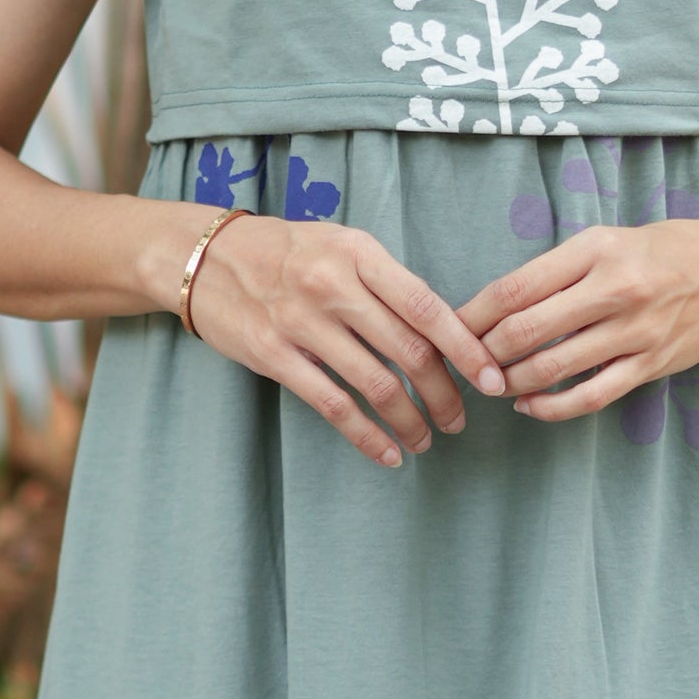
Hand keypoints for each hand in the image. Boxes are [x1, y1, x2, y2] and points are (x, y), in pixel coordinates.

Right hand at [186, 213, 508, 467]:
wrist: (206, 257)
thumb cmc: (287, 252)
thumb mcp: (341, 245)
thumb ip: (387, 282)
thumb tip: (445, 329)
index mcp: (360, 254)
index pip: (427, 307)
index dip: (466, 349)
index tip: (492, 379)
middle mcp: (333, 286)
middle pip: (409, 352)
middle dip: (445, 395)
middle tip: (460, 420)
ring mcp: (302, 323)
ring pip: (376, 385)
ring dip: (411, 421)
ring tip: (427, 439)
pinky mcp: (275, 356)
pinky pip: (333, 406)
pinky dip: (368, 436)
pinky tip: (389, 453)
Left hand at [456, 218, 698, 420]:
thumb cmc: (654, 252)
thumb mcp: (603, 241)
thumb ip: (555, 272)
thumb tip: (493, 307)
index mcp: (595, 251)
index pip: (515, 288)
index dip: (473, 315)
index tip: (449, 330)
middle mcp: (614, 289)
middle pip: (526, 330)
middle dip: (485, 352)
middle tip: (464, 363)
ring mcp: (635, 331)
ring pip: (554, 367)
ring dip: (511, 381)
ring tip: (492, 383)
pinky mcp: (650, 365)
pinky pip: (591, 396)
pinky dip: (551, 407)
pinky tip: (529, 405)